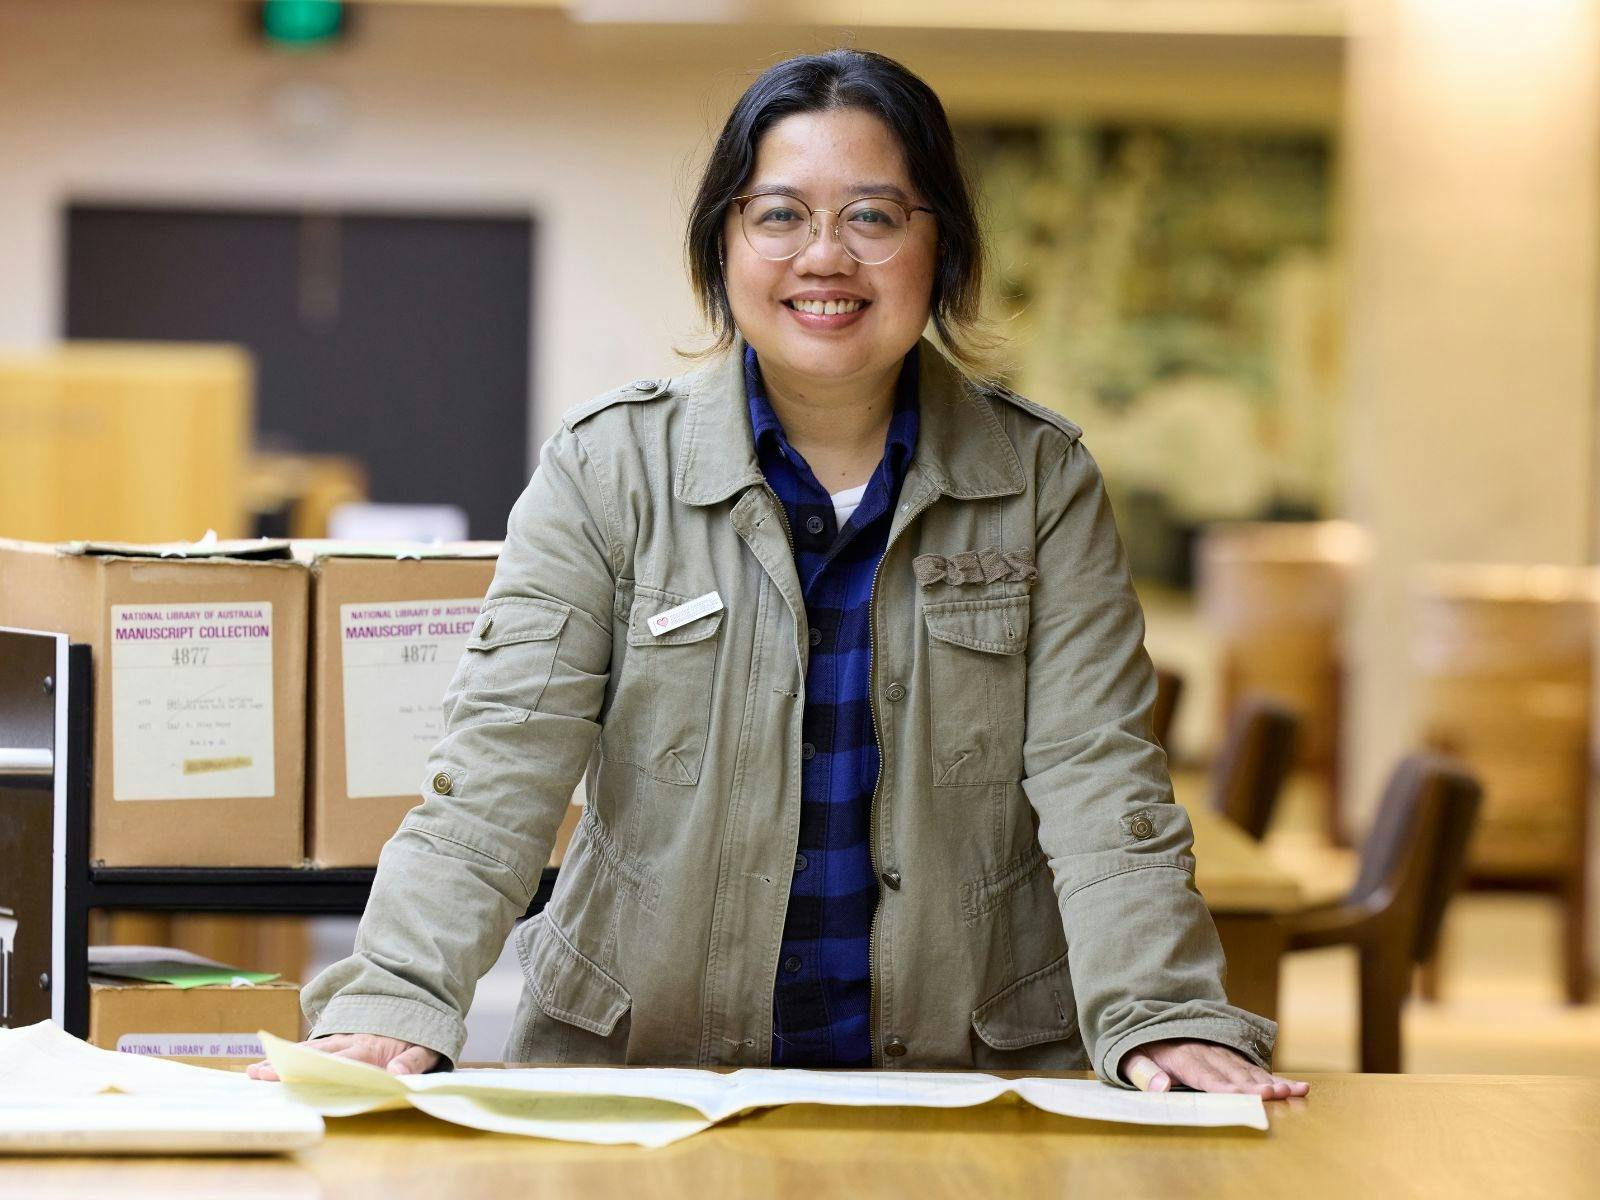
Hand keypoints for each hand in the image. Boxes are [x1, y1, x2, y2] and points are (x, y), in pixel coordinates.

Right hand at [244, 1033, 439, 1081]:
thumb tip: (395, 1074)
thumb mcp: (428, 1048)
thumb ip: (414, 1061)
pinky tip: (274, 1063)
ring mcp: (345, 1038)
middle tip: (257, 1073)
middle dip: (287, 1066)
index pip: (341, 1064)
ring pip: (310, 1050)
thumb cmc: (424, 1034)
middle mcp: (352, 1042)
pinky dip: (295, 1054)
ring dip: (284, 1060)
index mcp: (371, 1048)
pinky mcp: (343, 1038)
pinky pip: (316, 1046)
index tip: (295, 1079)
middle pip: (315, 1056)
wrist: (422, 1001)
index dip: (318, 1073)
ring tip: (255, 1069)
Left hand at [1119, 1038, 1308, 1098]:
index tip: (1243, 1095)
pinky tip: (1296, 1086)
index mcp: (1181, 1056)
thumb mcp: (1130, 1057)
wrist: (1149, 1018)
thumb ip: (1143, 1072)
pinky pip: (1254, 1066)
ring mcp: (1220, 1051)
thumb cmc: (1140, 1046)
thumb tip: (1161, 1087)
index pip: (1205, 1074)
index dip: (1225, 1086)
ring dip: (1271, 1080)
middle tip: (1277, 1095)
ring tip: (1293, 1091)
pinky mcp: (1230, 1054)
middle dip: (1256, 1084)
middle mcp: (1206, 1051)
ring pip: (1248, 1069)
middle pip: (1234, 1072)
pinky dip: (1275, 1076)